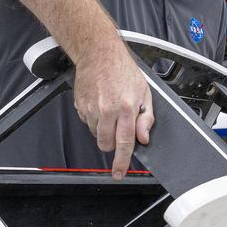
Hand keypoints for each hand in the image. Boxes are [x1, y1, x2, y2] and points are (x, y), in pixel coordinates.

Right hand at [72, 43, 153, 179]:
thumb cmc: (122, 69)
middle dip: (112, 142)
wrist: (98, 53)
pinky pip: (87, 123)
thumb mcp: (144, 92)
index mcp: (126, 107)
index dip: (121, 162)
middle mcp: (107, 110)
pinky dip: (93, 119)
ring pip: (96, 134)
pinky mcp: (80, 106)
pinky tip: (100, 104)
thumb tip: (144, 138)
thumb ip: (146, 118)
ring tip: (109, 110)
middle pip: (106, 144)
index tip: (119, 174)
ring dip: (103, 129)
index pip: (124, 143)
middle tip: (118, 127)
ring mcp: (91, 108)